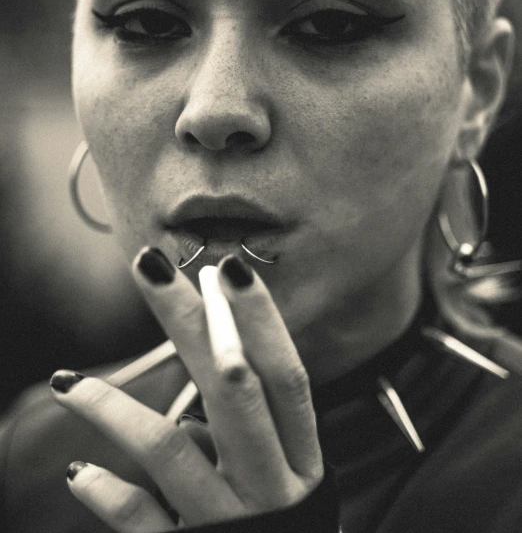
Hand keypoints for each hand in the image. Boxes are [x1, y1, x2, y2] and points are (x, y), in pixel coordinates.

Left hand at [50, 251, 323, 531]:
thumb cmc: (273, 517)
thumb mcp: (282, 470)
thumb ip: (252, 422)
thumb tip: (203, 366)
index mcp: (301, 455)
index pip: (284, 374)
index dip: (262, 320)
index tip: (227, 265)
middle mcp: (273, 484)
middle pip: (231, 388)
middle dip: (189, 320)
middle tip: (148, 265)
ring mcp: (232, 522)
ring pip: (169, 449)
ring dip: (113, 408)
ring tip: (68, 384)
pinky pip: (142, 519)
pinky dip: (107, 491)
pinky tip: (80, 471)